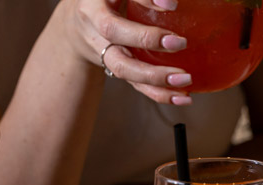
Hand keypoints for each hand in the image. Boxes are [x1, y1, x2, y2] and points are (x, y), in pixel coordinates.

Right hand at [57, 0, 192, 104]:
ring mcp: (103, 51)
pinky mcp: (115, 69)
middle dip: (146, 39)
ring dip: (154, 77)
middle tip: (179, 43)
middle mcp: (95, 25)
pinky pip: (134, 83)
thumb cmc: (107, 1)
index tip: (173, 5)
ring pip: (123, 67)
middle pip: (114, 33)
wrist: (77, 26)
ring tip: (185, 80)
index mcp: (97, 0)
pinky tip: (182, 97)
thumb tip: (175, 2)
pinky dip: (159, 92)